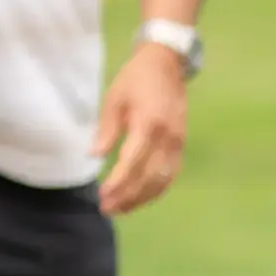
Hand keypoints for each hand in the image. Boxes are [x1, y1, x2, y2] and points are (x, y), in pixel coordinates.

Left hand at [93, 43, 188, 214]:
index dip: (119, 182)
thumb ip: (106, 130)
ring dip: (142, 198)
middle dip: (128, 196)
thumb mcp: (114, 100)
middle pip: (149, 176)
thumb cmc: (134, 81)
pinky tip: (140, 199)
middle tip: (107, 208)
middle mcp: (168, 137)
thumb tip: (94, 155)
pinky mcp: (181, 146)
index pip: (133, 161)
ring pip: (163, 180)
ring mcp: (178, 143)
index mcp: (149, 123)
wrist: (166, 65)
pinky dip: (156, 190)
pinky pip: (171, 174)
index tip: (103, 195)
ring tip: (120, 209)